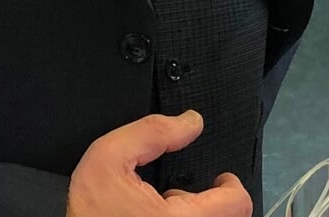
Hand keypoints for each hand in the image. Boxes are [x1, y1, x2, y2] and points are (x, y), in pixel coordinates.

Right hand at [66, 111, 250, 216]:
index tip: (219, 179)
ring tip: (166, 210)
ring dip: (199, 216)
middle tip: (185, 194)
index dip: (231, 185)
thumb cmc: (89, 214)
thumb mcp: (107, 160)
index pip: (238, 203)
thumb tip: (191, 122)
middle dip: (214, 203)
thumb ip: (151, 133)